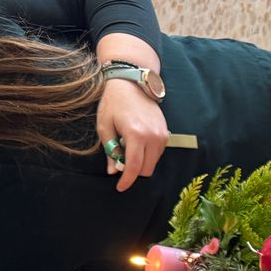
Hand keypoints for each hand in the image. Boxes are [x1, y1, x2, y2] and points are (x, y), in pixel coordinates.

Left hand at [96, 77, 167, 192]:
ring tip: (127, 146)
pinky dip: (146, 154)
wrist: (132, 83)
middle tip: (119, 159)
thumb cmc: (114, 102)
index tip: (120, 187)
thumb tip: (113, 171)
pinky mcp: (165, 134)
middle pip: (146, 170)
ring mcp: (162, 136)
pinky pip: (157, 154)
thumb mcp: (104, 126)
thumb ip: (110, 151)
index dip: (126, 180)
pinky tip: (136, 142)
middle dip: (133, 171)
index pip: (133, 167)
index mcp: (135, 135)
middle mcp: (152, 137)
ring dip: (140, 162)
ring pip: (153, 163)